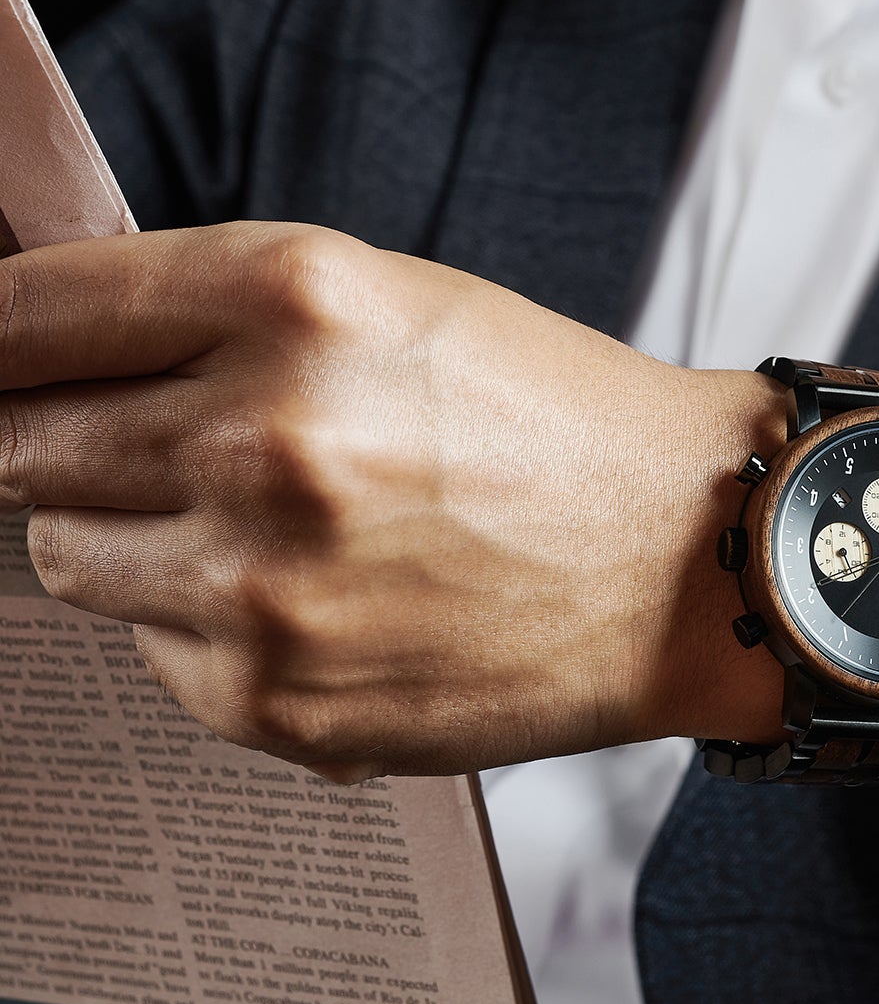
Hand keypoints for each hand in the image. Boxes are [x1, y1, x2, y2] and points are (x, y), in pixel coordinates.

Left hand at [0, 223, 789, 778]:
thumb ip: (216, 314)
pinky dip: (198, 623)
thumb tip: (48, 352)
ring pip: (66, 552)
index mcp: (296, 303)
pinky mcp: (276, 700)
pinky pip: (149, 649)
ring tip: (258, 530)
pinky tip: (312, 603)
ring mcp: (264, 584)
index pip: (27, 310)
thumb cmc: (558, 424)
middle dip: (51, 437)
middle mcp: (265, 439)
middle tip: (142, 446)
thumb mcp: (397, 305)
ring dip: (126, 533)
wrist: (688, 562)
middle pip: (14, 442)